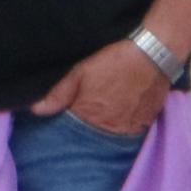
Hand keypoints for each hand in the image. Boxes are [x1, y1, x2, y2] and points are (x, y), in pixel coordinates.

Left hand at [35, 40, 171, 138]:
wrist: (154, 54)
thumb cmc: (115, 60)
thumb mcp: (81, 71)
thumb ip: (58, 94)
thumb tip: (35, 110)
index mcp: (89, 116)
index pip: (72, 132)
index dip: (69, 126)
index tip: (68, 120)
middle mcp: (109, 128)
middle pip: (93, 136)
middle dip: (88, 129)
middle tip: (91, 115)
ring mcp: (129, 128)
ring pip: (112, 136)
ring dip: (107, 129)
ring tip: (108, 114)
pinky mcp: (145, 124)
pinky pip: (130, 132)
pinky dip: (124, 126)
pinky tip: (123, 113)